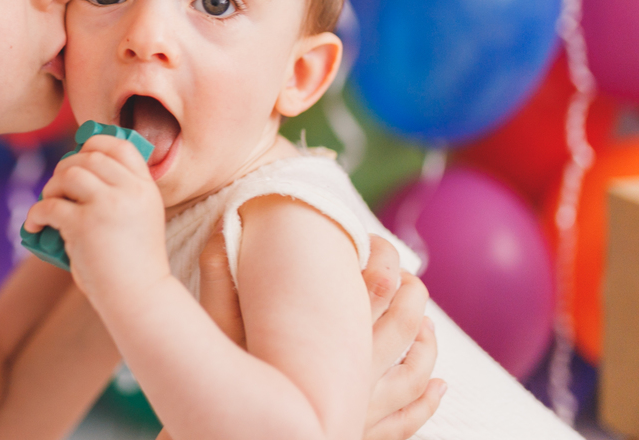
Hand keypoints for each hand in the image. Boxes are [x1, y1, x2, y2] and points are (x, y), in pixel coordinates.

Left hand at [22, 134, 167, 309]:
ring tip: (49, 206)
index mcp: (146, 188)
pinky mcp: (83, 224)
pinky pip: (49, 205)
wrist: (140, 298)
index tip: (81, 156)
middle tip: (58, 187)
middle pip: (89, 157)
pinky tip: (35, 227)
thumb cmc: (135, 265)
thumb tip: (76, 174)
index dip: (96, 145)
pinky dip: (36, 215)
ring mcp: (106, 205)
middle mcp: (129, 191)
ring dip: (51, 188)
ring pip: (68, 175)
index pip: (121, 146)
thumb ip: (120, 195)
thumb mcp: (141, 219)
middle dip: (67, 167)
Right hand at [196, 231, 444, 439]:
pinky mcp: (364, 438)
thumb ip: (216, 283)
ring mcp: (365, 410)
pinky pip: (409, 420)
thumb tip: (216, 234)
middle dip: (414, 296)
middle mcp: (356, 375)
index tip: (373, 245)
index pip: (378, 287)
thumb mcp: (214, 331)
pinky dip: (429, 401)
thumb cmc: (228, 388)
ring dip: (427, 345)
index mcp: (327, 341)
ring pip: (415, 374)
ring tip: (426, 326)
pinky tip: (439, 386)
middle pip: (406, 327)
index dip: (384, 259)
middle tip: (407, 279)